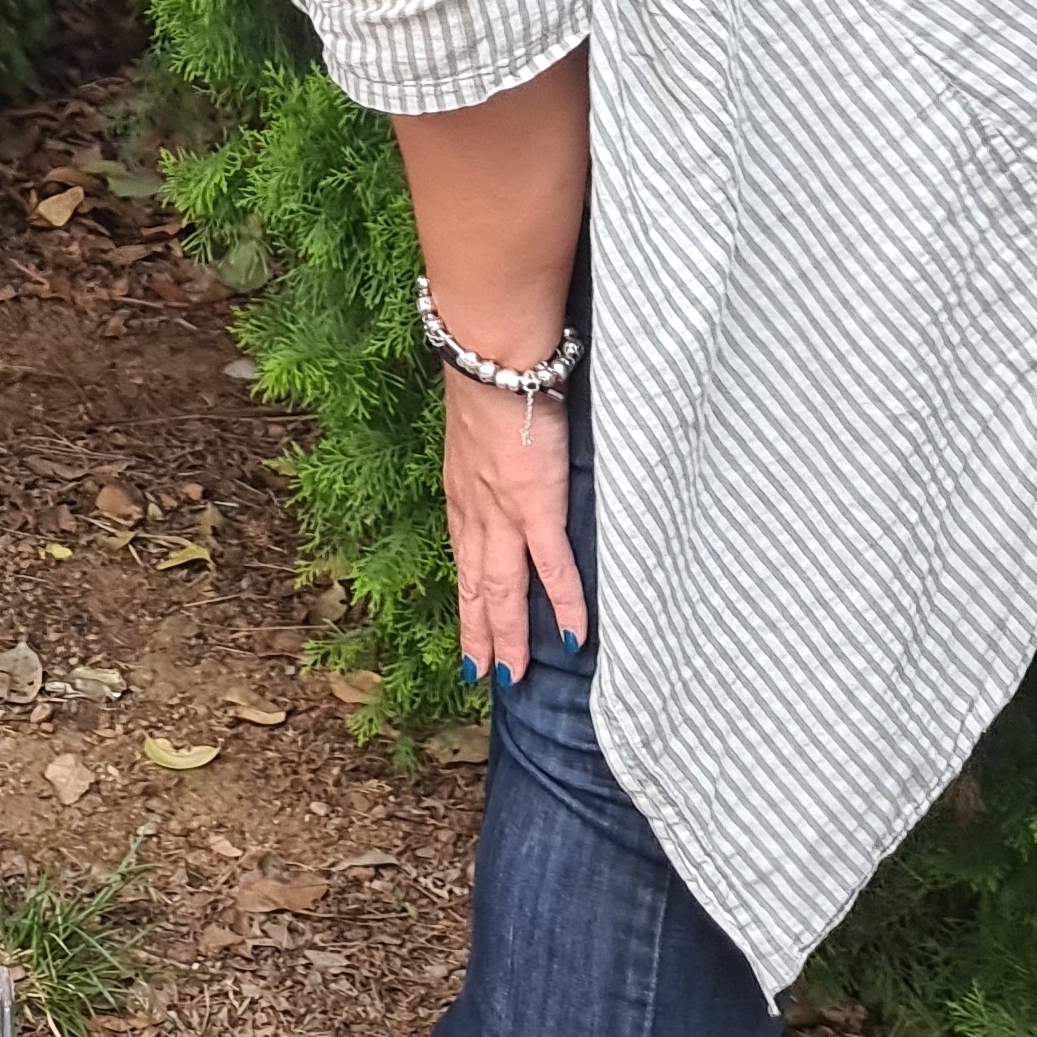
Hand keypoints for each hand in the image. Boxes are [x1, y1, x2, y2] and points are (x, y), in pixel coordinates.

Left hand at [446, 375, 586, 685]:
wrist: (492, 358)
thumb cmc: (493, 380)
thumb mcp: (485, 428)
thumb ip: (498, 456)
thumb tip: (516, 466)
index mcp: (464, 494)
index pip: (465, 560)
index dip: (468, 599)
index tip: (468, 633)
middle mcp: (476, 512)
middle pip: (478, 587)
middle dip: (480, 635)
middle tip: (483, 678)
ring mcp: (504, 513)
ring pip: (504, 589)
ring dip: (508, 636)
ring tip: (513, 677)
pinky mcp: (536, 505)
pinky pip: (552, 566)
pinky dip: (563, 603)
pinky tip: (571, 636)